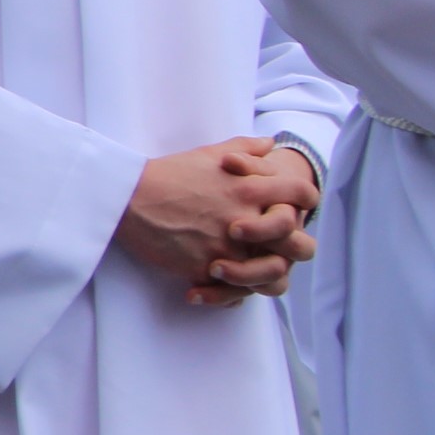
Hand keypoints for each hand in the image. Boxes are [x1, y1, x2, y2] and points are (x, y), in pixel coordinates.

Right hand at [114, 137, 317, 306]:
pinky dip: (231, 291)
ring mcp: (229, 247)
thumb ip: (245, 148)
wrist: (129, 199)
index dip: (305, 201)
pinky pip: (234, 291)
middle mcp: (247, 218)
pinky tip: (220, 281)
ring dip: (265, 273)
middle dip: (293, 247)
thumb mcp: (210, 152)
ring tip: (250, 270)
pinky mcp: (207, 268)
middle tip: (278, 247)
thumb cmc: (168, 173)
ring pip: (271, 273)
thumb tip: (270, 142)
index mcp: (251, 187)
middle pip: (297, 243)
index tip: (296, 208)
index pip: (302, 195)